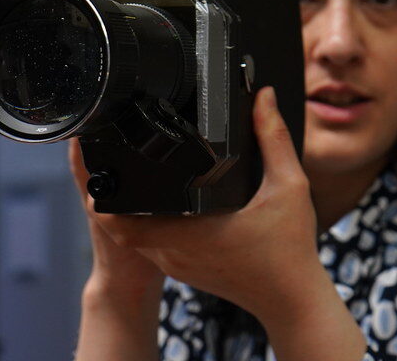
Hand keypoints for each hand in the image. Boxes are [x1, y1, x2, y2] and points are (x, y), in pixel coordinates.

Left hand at [86, 86, 319, 319]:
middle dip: (115, 196)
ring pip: (138, 237)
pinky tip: (169, 203)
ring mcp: (179, 267)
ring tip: (139, 176)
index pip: (121, 222)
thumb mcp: (288, 185)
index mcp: (190, 234)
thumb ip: (273, 137)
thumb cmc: (291, 249)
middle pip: (123, 226)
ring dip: (133, 211)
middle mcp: (176, 254)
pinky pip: (155, 246)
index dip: (105, 198)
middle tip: (117, 159)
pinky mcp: (187, 272)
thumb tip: (263, 97)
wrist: (293, 300)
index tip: (103, 168)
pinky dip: (152, 225)